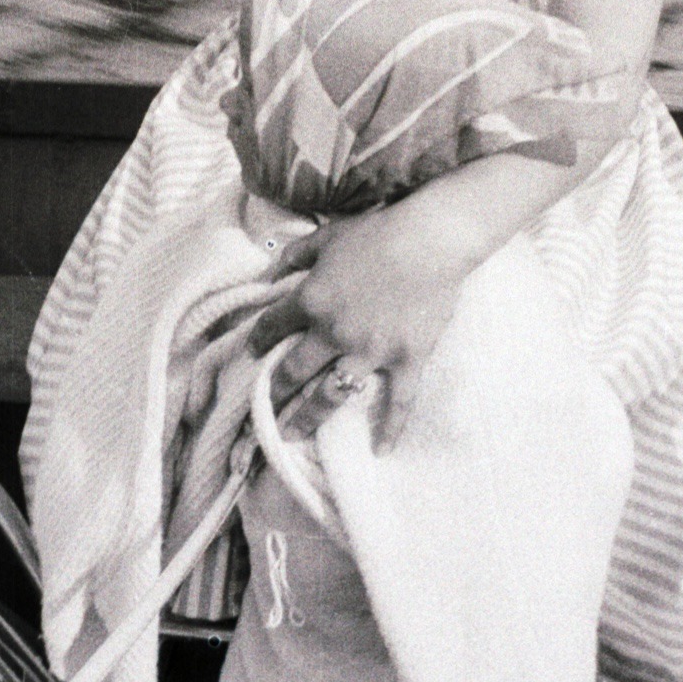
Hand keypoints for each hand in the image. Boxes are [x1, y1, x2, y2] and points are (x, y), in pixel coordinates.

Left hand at [249, 208, 471, 447]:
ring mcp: (370, 352)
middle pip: (294, 371)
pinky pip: (397, 403)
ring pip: (330, 396)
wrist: (431, 239)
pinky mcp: (405, 360)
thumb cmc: (379, 231)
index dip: (258, 340)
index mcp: (311, 300)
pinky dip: (390, 429)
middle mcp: (333, 333)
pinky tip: (381, 450)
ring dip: (308, 418)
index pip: (273, 326)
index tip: (251, 352)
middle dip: (274, 392)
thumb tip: (271, 268)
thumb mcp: (328, 235)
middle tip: (263, 410)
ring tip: (293, 435)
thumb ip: (296, 253)